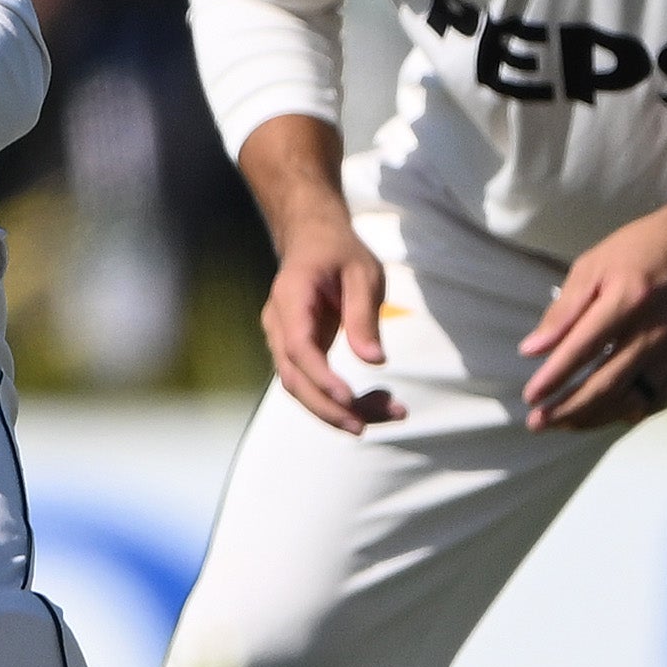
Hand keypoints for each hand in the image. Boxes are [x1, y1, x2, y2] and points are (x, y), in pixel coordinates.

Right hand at [260, 228, 398, 433]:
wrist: (312, 240)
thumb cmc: (339, 252)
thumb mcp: (363, 274)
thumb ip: (364, 316)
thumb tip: (374, 361)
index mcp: (291, 296)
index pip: (298, 345)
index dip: (320, 376)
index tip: (349, 397)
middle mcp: (278, 323)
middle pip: (292, 377)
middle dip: (327, 408)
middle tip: (365, 426)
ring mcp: (283, 340)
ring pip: (299, 387)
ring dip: (336, 410)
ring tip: (387, 413)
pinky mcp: (297, 352)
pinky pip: (311, 383)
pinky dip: (338, 400)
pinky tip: (373, 403)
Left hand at [516, 202, 666, 429]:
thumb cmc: (639, 251)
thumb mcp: (593, 266)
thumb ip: (563, 310)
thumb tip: (532, 350)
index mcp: (627, 300)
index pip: (584, 349)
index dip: (554, 377)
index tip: (530, 397)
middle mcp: (655, 331)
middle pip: (607, 384)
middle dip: (568, 410)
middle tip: (538, 422)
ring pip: (631, 400)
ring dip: (593, 418)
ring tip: (563, 423)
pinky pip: (657, 400)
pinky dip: (629, 414)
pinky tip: (605, 415)